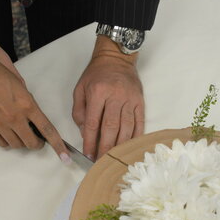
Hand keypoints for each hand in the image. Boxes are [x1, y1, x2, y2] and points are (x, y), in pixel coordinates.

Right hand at [0, 47, 68, 160]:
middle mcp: (15, 117)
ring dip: (22, 143)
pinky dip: (7, 141)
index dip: (58, 144)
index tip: (64, 155)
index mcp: (27, 104)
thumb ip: (27, 100)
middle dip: (37, 144)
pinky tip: (7, 134)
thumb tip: (31, 113)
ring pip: (16, 145)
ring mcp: (0, 124)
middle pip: (32, 143)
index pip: (47, 129)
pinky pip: (1, 142)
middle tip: (38, 141)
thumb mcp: (18, 83)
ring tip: (21, 135)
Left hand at [72, 36, 144, 159]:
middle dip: (105, 147)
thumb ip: (79, 111)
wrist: (116, 58)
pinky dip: (135, 136)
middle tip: (102, 161)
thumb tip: (84, 133)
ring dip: (120, 145)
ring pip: (126, 127)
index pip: (93, 122)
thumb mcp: (80, 89)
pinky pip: (139, 122)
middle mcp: (115, 96)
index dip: (90, 141)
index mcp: (98, 92)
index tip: (88, 154)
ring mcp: (130, 99)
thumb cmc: (96, 74)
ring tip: (115, 158)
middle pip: (111, 127)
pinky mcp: (139, 101)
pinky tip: (131, 147)